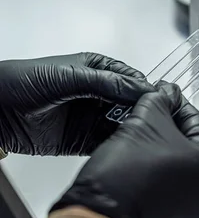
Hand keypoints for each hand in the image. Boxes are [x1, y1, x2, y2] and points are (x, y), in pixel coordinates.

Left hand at [0, 53, 153, 155]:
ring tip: (138, 135)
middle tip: (150, 121)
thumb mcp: (70, 77)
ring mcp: (91, 117)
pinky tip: (122, 147)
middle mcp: (99, 93)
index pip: (132, 80)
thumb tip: (140, 88)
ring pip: (123, 124)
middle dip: (142, 112)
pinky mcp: (83, 140)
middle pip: (131, 104)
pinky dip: (117, 146)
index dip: (145, 90)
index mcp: (98, 70)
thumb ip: (106, 83)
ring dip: (131, 130)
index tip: (156, 101)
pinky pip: (107, 143)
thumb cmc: (23, 81)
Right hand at [51, 83, 198, 217]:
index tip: (165, 96)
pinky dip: (151, 172)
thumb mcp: (145, 119)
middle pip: (188, 147)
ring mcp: (187, 212)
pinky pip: (163, 188)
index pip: (198, 123)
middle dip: (166, 127)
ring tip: (137, 134)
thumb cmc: (125, 176)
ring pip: (174, 168)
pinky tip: (133, 160)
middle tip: (150, 113)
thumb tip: (165, 93)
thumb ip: (159, 100)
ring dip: (157, 150)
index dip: (177, 105)